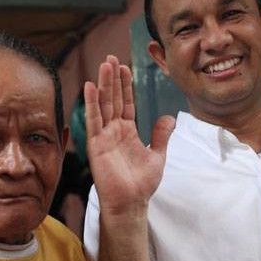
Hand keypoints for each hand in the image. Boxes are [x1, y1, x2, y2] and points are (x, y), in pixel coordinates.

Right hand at [84, 55, 174, 215]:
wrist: (132, 202)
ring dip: (103, 85)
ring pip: (103, 105)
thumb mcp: (157, 155)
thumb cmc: (141, 183)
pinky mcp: (96, 145)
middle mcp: (114, 131)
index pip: (126, 103)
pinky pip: (93, 121)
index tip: (125, 67)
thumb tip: (170, 117)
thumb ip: (161, 135)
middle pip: (113, 99)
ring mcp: (104, 137)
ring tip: (104, 65)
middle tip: (111, 57)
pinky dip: (91, 104)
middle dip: (113, 78)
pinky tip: (90, 86)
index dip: (125, 85)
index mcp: (127, 131)